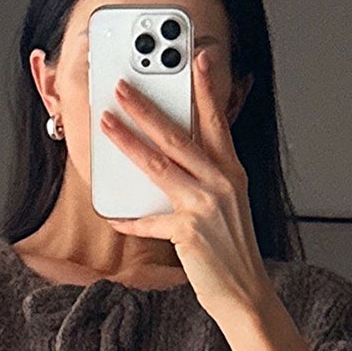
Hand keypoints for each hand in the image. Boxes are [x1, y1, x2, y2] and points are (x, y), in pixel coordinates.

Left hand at [97, 47, 272, 323]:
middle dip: (146, 108)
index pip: (217, 120)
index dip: (206, 87)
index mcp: (232, 171)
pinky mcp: (188, 232)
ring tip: (106, 123)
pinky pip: (150, 220)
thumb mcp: (226, 204)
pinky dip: (129, 218)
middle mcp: (221, 182)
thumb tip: (166, 157)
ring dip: (128, 142)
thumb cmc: (231, 248)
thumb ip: (203, 177)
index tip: (196, 58)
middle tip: (122, 88)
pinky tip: (113, 213)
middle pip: (178, 136)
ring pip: (159, 165)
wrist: (245, 292)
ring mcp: (205, 206)